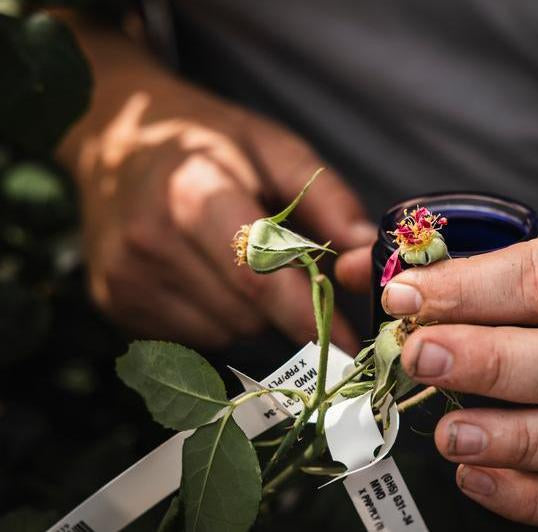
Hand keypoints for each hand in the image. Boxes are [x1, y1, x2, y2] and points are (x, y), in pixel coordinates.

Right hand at [65, 89, 372, 350]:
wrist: (114, 138)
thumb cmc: (207, 140)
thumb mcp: (273, 146)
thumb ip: (327, 197)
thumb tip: (365, 253)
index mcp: (193, 192)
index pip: (258, 276)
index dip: (308, 316)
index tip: (349, 346)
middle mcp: (151, 242)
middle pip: (249, 312)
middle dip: (283, 301)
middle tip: (284, 263)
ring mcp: (126, 277)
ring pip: (227, 331)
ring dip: (250, 310)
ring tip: (235, 258)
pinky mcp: (115, 302)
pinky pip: (195, 336)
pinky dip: (217, 315)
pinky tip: (204, 272)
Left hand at [378, 232, 537, 526]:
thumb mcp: (537, 258)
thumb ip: (450, 264)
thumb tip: (358, 268)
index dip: (472, 289)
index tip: (406, 296)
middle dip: (488, 362)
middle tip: (418, 358)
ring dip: (510, 439)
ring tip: (445, 434)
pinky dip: (528, 497)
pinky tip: (473, 478)